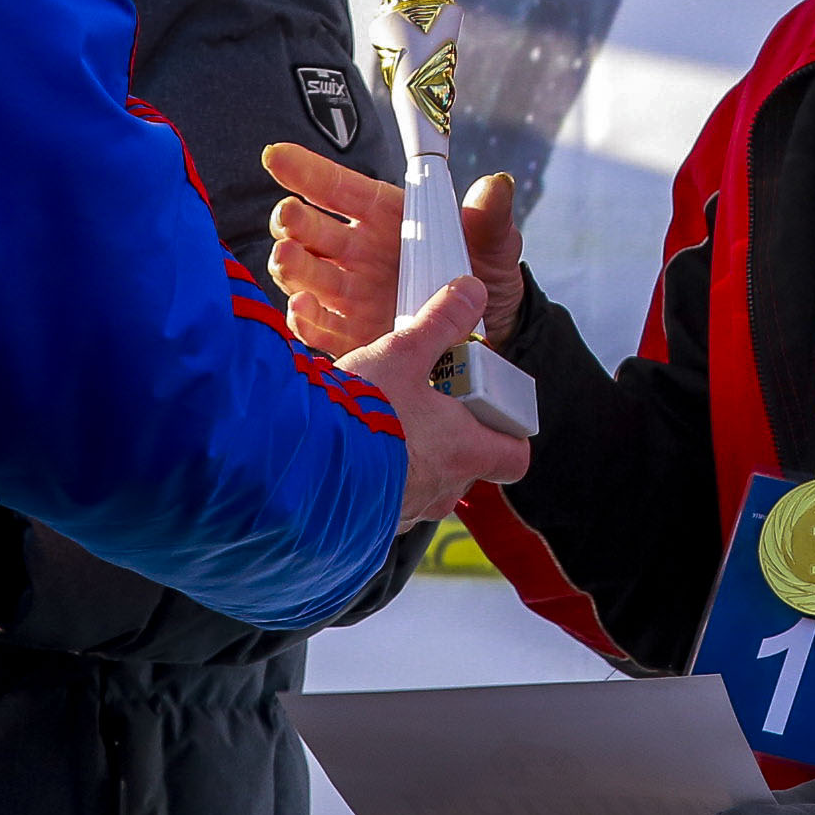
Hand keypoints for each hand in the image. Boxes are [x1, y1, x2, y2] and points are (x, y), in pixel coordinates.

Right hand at [264, 143, 524, 353]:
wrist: (492, 330)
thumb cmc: (485, 273)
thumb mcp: (494, 244)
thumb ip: (488, 217)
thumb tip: (496, 185)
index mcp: (384, 217)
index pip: (339, 189)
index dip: (308, 172)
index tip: (277, 157)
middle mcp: (358, 253)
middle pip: (313, 232)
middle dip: (294, 223)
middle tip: (287, 216)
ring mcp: (350, 294)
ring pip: (308, 276)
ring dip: (293, 267)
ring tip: (286, 257)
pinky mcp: (352, 334)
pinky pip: (320, 327)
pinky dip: (308, 320)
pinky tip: (302, 309)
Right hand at [337, 274, 526, 524]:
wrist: (299, 463)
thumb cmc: (360, 414)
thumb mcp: (403, 354)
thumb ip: (440, 324)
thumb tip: (471, 292)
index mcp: (465, 452)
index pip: (514, 457)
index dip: (508, 432)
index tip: (487, 406)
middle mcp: (443, 491)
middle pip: (468, 465)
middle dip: (453, 435)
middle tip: (427, 402)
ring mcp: (409, 511)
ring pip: (428, 483)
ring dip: (415, 455)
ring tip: (387, 421)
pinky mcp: (373, 521)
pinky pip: (390, 498)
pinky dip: (382, 477)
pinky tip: (358, 449)